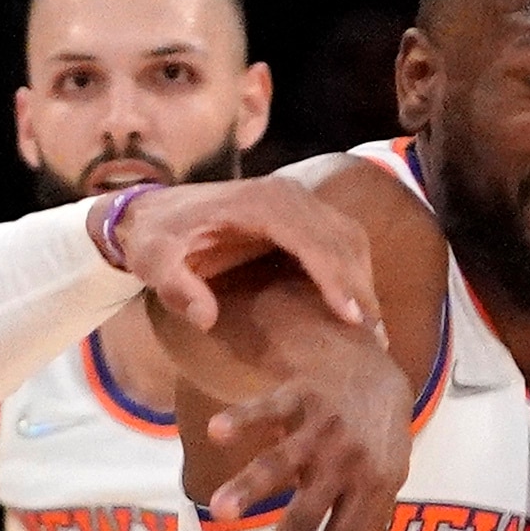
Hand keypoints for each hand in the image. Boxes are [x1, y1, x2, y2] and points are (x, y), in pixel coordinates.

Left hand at [110, 177, 375, 335]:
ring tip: (374, 329)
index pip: (311, 239)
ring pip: (348, 237)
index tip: (352, 318)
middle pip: (340, 239)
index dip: (335, 279)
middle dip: (361, 287)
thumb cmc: (157, 239)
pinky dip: (354, 271)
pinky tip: (357, 308)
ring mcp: (298, 199)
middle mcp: (286, 194)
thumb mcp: (155, 263)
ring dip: (364, 280)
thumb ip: (176, 289)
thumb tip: (206, 319)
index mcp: (258, 203)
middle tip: (376, 337)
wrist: (153, 210)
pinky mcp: (302, 211)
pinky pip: (340, 238)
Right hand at [203, 343, 413, 530]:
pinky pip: (268, 408)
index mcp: (373, 488)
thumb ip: (356, 530)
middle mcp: (348, 461)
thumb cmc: (376, 445)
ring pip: (281, 462)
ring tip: (220, 511)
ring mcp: (324, 428)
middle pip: (307, 514)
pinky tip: (216, 432)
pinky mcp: (302, 395)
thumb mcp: (381, 487)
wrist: (381, 373)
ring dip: (250, 487)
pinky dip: (242, 419)